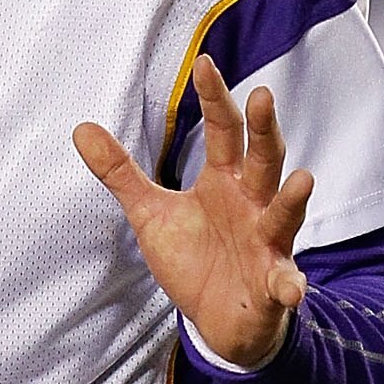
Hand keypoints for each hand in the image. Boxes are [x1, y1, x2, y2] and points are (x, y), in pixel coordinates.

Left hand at [74, 55, 312, 369]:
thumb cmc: (194, 259)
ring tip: (301, 180)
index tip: (204, 64)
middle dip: (265, 131)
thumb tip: (81, 129)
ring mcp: (266, 242)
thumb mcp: (150, 213)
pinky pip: (284, 283)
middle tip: (263, 97)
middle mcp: (252, 204)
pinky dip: (289, 285)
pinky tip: (292, 289)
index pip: (224, 130)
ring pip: (283, 215)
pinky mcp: (272, 284)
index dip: (215, 98)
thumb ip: (120, 173)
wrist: (219, 319)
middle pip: (263, 159)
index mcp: (224, 181)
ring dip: (292, 200)